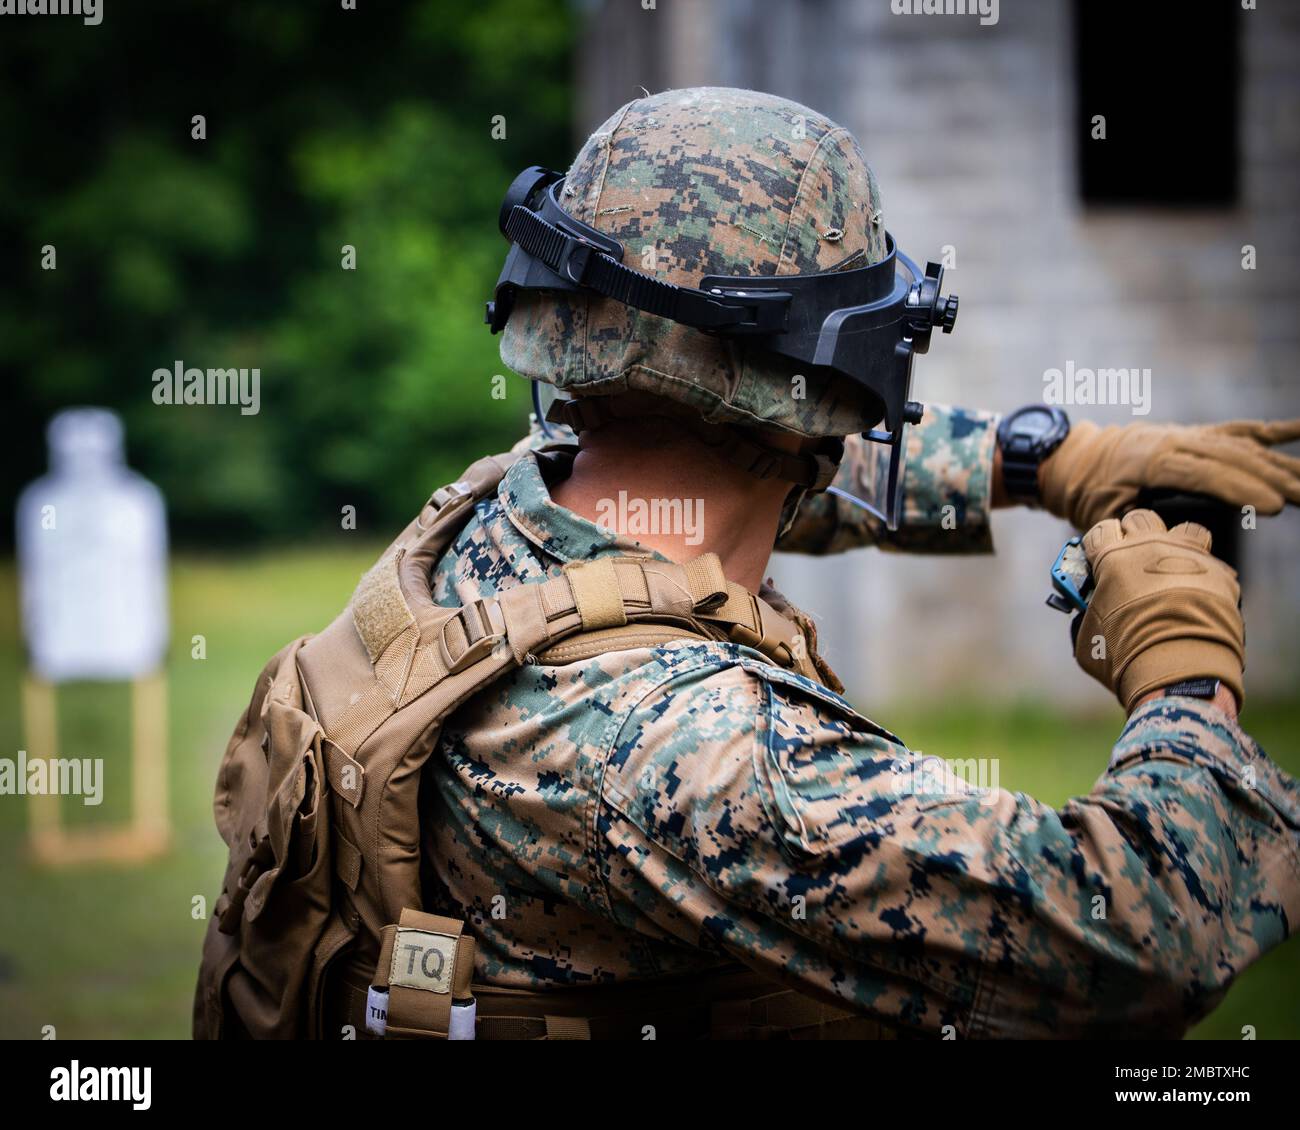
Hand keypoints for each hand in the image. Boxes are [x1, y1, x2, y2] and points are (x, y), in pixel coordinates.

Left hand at [1040, 418, 1299, 530]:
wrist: (1079, 459)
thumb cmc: (1089, 492)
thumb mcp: (1101, 515)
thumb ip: (1131, 526)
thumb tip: (1160, 543)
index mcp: (1150, 459)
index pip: (1204, 473)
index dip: (1240, 488)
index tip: (1272, 507)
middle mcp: (1174, 440)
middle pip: (1231, 458)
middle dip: (1270, 480)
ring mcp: (1187, 435)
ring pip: (1240, 447)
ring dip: (1277, 465)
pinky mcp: (1196, 436)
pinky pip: (1237, 432)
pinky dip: (1271, 433)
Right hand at [1074, 510, 1244, 713]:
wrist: (1180, 670)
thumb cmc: (1126, 655)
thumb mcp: (1087, 635)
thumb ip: (1087, 612)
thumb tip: (1089, 613)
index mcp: (1112, 557)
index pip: (1100, 530)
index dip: (1097, 544)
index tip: (1096, 559)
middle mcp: (1151, 547)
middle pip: (1140, 520)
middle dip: (1134, 535)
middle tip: (1131, 561)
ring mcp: (1189, 557)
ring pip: (1185, 530)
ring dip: (1176, 543)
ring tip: (1171, 568)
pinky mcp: (1220, 575)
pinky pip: (1212, 566)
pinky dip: (1204, 578)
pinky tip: (1197, 599)